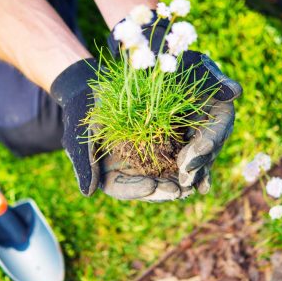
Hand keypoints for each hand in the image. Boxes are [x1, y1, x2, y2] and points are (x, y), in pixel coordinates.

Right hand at [50, 58, 193, 200]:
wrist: (94, 87)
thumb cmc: (84, 110)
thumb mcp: (85, 134)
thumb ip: (86, 163)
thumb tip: (88, 193)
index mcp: (107, 172)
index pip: (121, 188)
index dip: (136, 190)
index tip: (150, 187)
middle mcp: (127, 170)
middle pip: (146, 187)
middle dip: (162, 190)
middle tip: (178, 191)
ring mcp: (144, 158)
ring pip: (162, 176)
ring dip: (177, 181)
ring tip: (191, 185)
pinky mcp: (158, 144)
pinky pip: (172, 156)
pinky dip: (184, 162)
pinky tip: (197, 164)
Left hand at [176, 51, 241, 194]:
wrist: (154, 61)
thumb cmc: (174, 56)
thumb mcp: (192, 62)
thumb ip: (212, 78)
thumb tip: (236, 91)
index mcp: (220, 105)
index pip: (220, 126)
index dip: (211, 139)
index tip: (199, 150)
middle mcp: (212, 123)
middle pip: (211, 147)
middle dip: (199, 163)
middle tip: (185, 177)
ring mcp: (197, 134)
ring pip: (200, 158)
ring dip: (193, 173)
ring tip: (184, 187)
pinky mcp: (182, 142)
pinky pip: (186, 160)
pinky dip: (185, 173)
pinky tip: (179, 189)